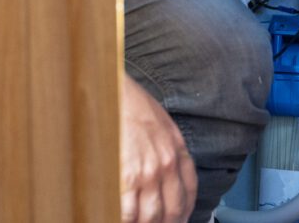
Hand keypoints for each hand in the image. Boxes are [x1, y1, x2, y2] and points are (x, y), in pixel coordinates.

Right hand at [121, 74, 197, 222]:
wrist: (110, 89)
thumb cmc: (129, 101)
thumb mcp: (162, 122)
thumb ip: (170, 147)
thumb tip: (167, 169)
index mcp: (176, 152)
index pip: (188, 194)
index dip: (182, 213)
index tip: (175, 219)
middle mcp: (166, 166)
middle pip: (171, 212)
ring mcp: (147, 173)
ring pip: (151, 217)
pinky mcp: (126, 177)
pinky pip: (128, 212)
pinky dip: (126, 220)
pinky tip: (122, 218)